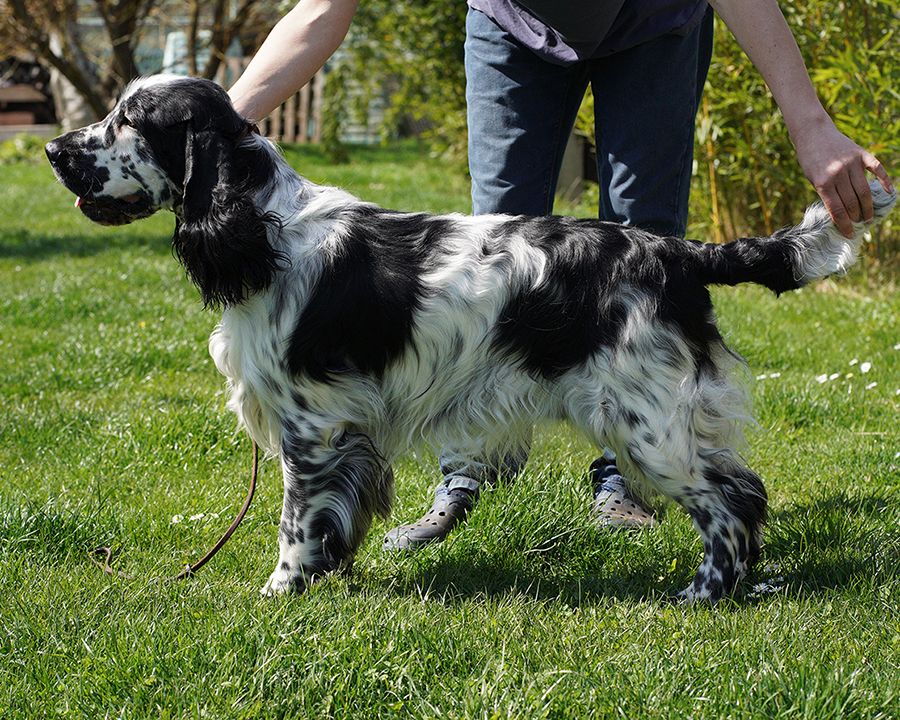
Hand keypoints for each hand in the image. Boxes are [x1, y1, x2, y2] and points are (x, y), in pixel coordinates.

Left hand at [791, 116, 892, 237]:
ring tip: (868, 217)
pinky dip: (884, 180)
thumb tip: (842, 213)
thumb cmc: (810, 160)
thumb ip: (827, 193)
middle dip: (856, 217)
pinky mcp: (861, 154)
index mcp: (823, 182)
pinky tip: (889, 192)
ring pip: (864, 190)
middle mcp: (839, 173)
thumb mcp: (812, 179)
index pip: (837, 210)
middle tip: (859, 225)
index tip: (850, 234)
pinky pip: (877, 169)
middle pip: (852, 202)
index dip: (844, 224)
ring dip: (868, 207)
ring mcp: (852, 163)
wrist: (813, 133)